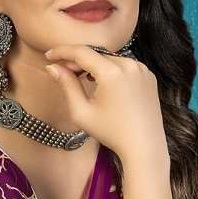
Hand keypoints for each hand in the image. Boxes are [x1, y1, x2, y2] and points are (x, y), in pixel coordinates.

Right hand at [43, 43, 167, 164]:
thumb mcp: (82, 112)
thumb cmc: (111, 133)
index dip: (62, 51)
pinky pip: (125, 66)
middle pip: (96, 54)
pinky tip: (103, 83)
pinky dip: (111, 70)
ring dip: (95, 65)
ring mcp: (141, 69)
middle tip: (63, 71)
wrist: (144, 147)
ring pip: (111, 59)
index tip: (49, 56)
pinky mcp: (148, 75)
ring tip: (82, 78)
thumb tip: (52, 68)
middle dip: (78, 60)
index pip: (81, 52)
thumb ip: (67, 86)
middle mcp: (129, 64)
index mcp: (112, 72)